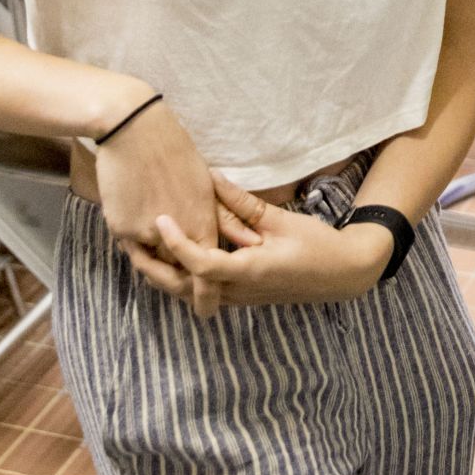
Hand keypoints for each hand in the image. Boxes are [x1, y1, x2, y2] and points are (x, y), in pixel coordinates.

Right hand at [95, 100, 258, 317]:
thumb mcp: (206, 185)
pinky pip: (131, 245)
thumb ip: (225, 219)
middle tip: (183, 282)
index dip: (206, 298)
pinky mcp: (121, 228)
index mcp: (202, 224)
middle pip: (176, 273)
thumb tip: (249, 244)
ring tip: (157, 242)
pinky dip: (137, 239)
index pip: (206, 274)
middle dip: (178, 278)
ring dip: (155, 258)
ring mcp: (145, 234)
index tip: (207, 312)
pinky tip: (139, 216)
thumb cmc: (175, 153)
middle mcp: (175, 235)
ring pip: (151, 261)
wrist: (135, 130)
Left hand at [152, 174, 387, 308]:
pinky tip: (171, 259)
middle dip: (153, 267)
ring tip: (143, 249)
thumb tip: (211, 177)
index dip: (177, 242)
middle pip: (183, 287)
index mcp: (250, 270)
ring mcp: (239, 298)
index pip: (201, 263)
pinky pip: (202, 291)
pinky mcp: (241, 297)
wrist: (343, 274)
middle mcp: (239, 290)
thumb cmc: (317, 245)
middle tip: (131, 241)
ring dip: (164, 275)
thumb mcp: (281, 220)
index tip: (161, 219)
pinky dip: (182, 277)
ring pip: (188, 294)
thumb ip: (242, 203)